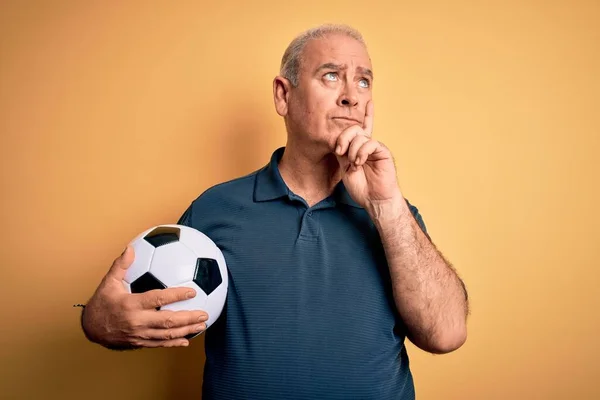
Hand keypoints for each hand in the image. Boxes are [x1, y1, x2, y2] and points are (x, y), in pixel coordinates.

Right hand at [81, 246, 208, 348]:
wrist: (90, 329)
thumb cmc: (102, 303)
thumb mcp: (108, 283)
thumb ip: (121, 265)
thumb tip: (130, 247)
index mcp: (132, 305)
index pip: (158, 300)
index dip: (176, 295)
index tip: (192, 291)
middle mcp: (137, 322)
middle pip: (167, 321)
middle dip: (188, 318)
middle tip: (204, 314)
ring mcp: (140, 335)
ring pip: (167, 335)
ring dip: (186, 330)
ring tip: (202, 326)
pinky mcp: (140, 343)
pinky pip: (160, 344)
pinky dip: (174, 343)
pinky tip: (186, 340)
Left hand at [334, 101, 401, 208]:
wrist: (374, 199)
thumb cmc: (361, 187)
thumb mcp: (345, 168)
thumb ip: (342, 153)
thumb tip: (336, 141)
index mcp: (358, 147)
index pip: (360, 127)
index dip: (367, 114)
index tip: (368, 104)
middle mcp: (367, 145)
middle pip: (354, 128)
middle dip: (343, 138)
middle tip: (340, 151)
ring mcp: (375, 147)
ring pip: (360, 136)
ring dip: (352, 150)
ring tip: (355, 164)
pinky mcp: (383, 152)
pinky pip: (370, 143)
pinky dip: (361, 152)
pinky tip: (360, 162)